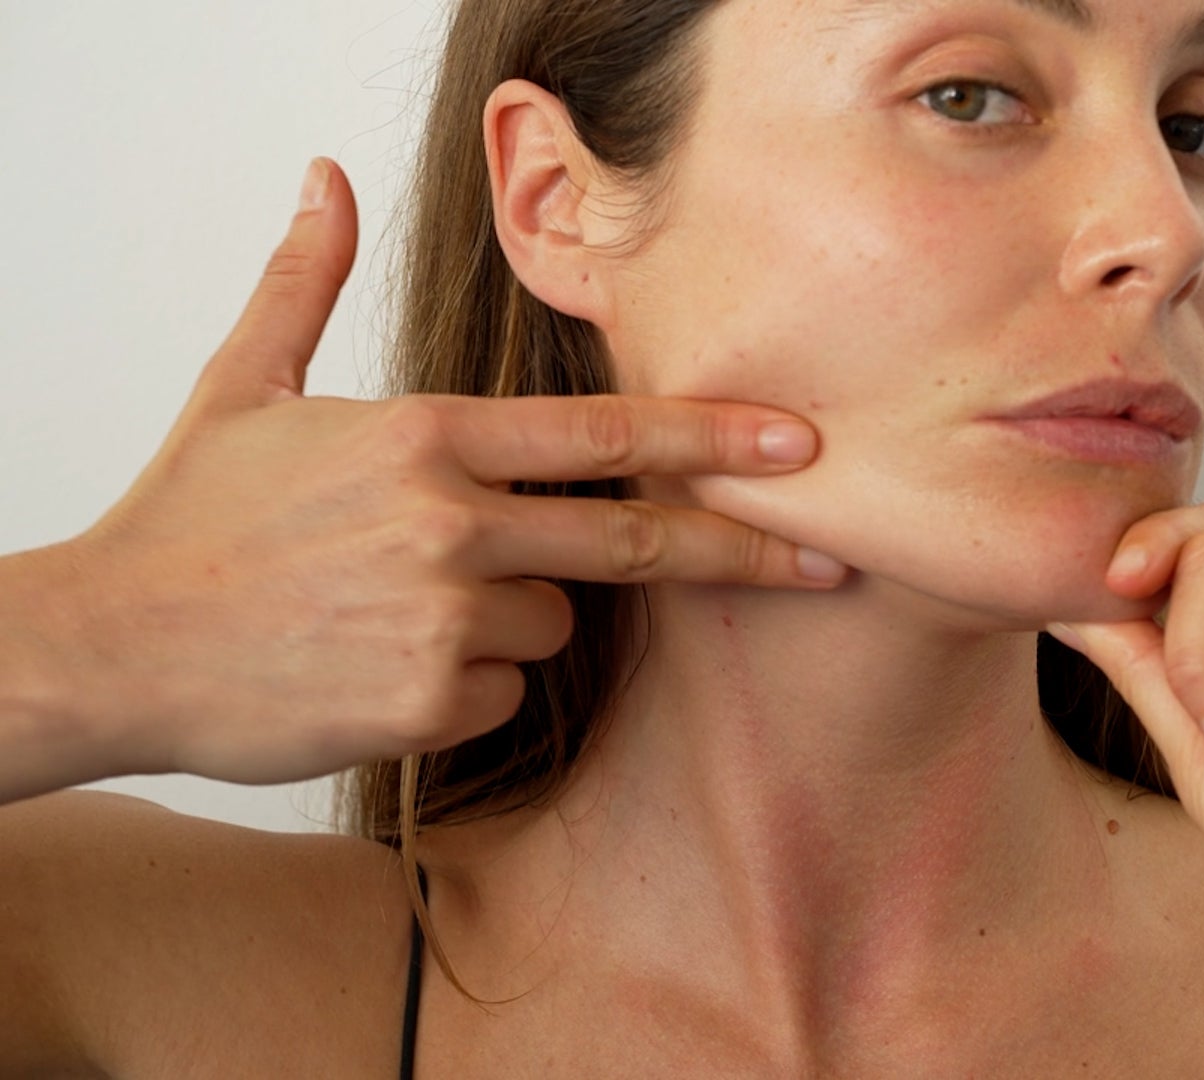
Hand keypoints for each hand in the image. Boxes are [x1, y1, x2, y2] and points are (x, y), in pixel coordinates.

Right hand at [55, 159, 846, 787]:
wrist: (110, 645)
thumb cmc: (189, 519)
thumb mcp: (244, 385)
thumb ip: (304, 282)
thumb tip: (323, 178)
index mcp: (424, 437)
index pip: (602, 434)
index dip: (711, 437)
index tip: (796, 443)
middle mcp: (452, 524)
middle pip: (633, 539)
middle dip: (740, 551)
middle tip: (824, 563)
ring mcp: (446, 617)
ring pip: (556, 620)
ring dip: (515, 614)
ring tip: (401, 604)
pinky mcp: (430, 701)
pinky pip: (504, 687)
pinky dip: (469, 679)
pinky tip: (383, 663)